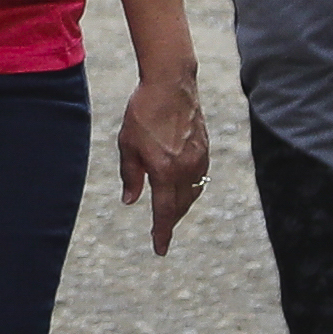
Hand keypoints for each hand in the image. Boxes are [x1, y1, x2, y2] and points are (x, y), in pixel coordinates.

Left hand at [116, 67, 210, 256]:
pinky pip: (199, 178)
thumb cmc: (143, 112)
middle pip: (180, 207)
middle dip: (170, 222)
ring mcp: (199, 159)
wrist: (171, 83)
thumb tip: (130, 201)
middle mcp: (186, 169)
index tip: (160, 250)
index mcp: (165, 171)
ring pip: (193, 194)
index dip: (161, 233)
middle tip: (161, 233)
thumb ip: (130, 176)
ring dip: (181, 207)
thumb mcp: (127, 145)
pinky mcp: (205, 148)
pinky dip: (191, 189)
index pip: (164, 212)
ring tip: (170, 213)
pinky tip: (183, 189)